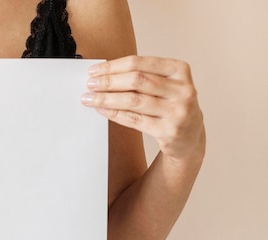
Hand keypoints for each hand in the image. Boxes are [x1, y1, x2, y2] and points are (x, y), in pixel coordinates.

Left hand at [81, 55, 205, 164]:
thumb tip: (103, 74)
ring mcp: (177, 111)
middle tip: (89, 85)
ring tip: (90, 98)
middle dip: (108, 82)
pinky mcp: (169, 131)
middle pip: (136, 80)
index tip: (94, 71)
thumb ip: (142, 77)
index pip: (140, 63)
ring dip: (107, 99)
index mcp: (180, 70)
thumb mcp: (165, 85)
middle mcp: (182, 89)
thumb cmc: (171, 106)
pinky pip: (135, 120)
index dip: (113, 66)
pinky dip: (115, 114)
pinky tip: (102, 110)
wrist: (189, 138)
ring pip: (134, 100)